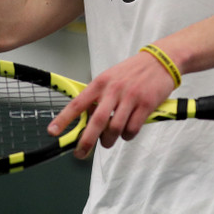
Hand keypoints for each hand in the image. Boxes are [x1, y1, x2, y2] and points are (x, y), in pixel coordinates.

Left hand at [48, 51, 176, 158]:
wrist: (160, 61)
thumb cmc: (132, 71)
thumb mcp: (110, 78)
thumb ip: (99, 96)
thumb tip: (86, 119)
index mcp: (101, 83)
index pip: (78, 103)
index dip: (64, 119)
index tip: (53, 132)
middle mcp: (113, 90)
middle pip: (96, 121)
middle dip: (86, 141)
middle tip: (80, 153)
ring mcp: (130, 97)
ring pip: (115, 128)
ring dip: (109, 140)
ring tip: (108, 142)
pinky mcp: (146, 105)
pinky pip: (132, 129)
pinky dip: (127, 136)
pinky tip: (127, 133)